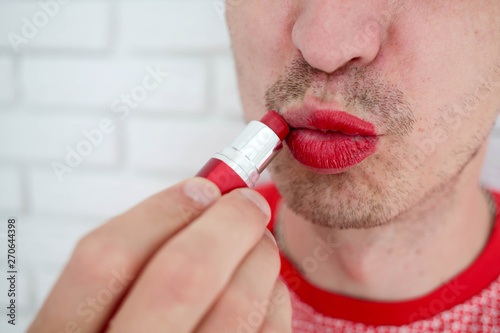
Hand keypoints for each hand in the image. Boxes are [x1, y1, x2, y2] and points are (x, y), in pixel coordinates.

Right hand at [28, 177, 291, 332]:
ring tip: (259, 241)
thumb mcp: (96, 310)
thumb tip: (203, 196)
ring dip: (259, 256)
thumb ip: (133, 261)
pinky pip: (268, 331)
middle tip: (249, 202)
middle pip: (183, 277)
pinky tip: (263, 285)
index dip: (161, 211)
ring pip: (237, 304)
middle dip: (227, 223)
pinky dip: (273, 296)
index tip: (200, 187)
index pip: (106, 260)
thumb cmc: (130, 329)